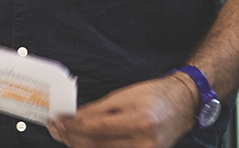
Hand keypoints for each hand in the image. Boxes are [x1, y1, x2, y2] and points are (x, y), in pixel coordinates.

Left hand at [47, 75, 197, 147]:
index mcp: (139, 121)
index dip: (74, 126)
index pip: (97, 128)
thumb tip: (75, 116)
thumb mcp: (125, 95)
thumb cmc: (154, 94)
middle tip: (56, 128)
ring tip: (64, 136)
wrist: (182, 104)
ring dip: (80, 145)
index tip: (58, 120)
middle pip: (97, 145)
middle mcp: (143, 142)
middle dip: (72, 137)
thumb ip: (99, 108)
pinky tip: (83, 144)